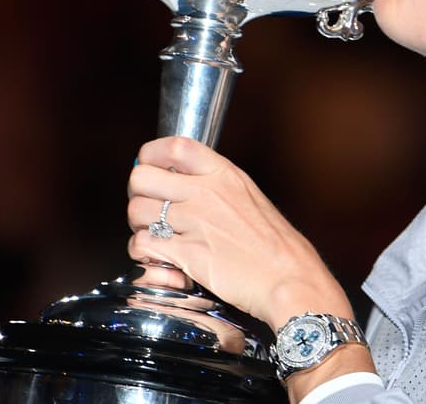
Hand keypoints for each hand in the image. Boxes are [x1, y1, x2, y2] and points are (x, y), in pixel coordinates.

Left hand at [127, 136, 353, 330]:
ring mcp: (195, 222)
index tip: (149, 167)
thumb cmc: (274, 244)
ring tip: (154, 235)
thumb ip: (216, 185)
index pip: (174, 146)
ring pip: (136, 211)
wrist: (289, 278)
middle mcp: (206, 192)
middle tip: (149, 208)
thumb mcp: (249, 197)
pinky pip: (142, 243)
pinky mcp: (187, 254)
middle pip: (141, 177)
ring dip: (138, 225)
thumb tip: (182, 180)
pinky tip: (159, 257)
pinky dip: (143, 252)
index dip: (151, 155)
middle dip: (138, 194)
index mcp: (224, 174)